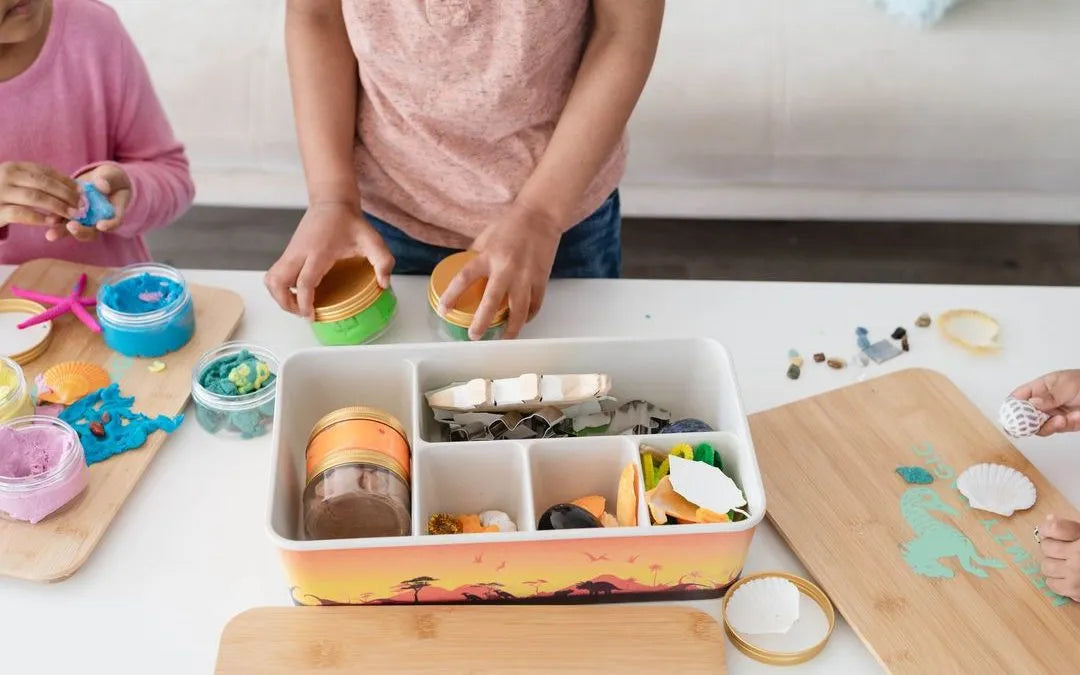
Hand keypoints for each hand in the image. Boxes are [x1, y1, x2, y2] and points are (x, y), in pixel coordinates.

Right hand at [0, 161, 80, 228]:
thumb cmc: (1, 197)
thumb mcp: (15, 183)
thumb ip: (36, 183)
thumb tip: (74, 188)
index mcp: (12, 167)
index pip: (45, 171)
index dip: (66, 181)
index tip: (82, 191)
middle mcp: (4, 176)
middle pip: (43, 183)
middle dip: (66, 194)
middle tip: (82, 205)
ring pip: (34, 197)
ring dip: (57, 206)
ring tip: (72, 214)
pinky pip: (21, 213)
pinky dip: (39, 218)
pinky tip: (52, 223)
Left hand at [49, 164, 132, 242]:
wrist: (100, 179)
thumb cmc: (110, 178)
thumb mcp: (112, 176)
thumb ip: (108, 180)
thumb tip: (102, 185)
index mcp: (112, 213)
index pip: (114, 222)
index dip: (109, 225)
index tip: (101, 225)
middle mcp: (97, 220)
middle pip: (90, 232)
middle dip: (80, 231)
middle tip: (72, 227)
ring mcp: (82, 219)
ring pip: (73, 229)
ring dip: (62, 232)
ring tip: (51, 234)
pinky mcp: (67, 213)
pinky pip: (61, 220)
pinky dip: (54, 220)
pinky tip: (46, 219)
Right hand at [265, 202, 393, 318]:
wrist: (331, 202)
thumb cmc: (349, 222)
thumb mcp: (372, 240)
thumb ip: (383, 261)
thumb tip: (383, 283)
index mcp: (318, 252)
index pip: (304, 282)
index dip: (304, 302)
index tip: (311, 316)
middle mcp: (298, 253)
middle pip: (277, 282)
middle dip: (286, 303)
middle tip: (304, 313)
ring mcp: (290, 252)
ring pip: (271, 279)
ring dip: (279, 296)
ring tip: (298, 305)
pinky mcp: (288, 253)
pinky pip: (275, 274)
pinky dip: (280, 287)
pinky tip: (298, 293)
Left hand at [439, 204, 560, 339]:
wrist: (541, 216)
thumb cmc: (511, 224)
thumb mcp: (486, 237)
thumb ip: (476, 256)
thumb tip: (465, 275)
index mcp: (488, 255)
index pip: (464, 278)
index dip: (452, 295)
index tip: (444, 310)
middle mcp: (506, 268)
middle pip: (492, 302)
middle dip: (481, 322)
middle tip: (474, 336)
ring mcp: (526, 276)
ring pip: (519, 311)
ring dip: (510, 329)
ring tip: (503, 339)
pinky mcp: (541, 280)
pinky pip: (535, 305)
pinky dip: (528, 317)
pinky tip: (521, 323)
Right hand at [1012, 370, 1079, 435]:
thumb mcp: (1066, 385)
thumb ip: (1048, 396)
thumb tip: (1031, 404)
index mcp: (1040, 388)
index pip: (1019, 397)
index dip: (1010, 405)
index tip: (1008, 414)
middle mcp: (1043, 403)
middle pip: (1024, 415)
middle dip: (1024, 421)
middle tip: (1026, 425)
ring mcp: (1052, 414)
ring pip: (1037, 426)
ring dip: (1046, 426)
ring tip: (1059, 420)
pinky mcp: (1063, 425)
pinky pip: (1054, 430)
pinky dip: (1060, 427)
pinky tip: (1070, 419)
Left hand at [1040, 515, 1079, 600]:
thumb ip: (1070, 527)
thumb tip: (1049, 520)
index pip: (1054, 528)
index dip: (1046, 529)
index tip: (1047, 531)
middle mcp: (1079, 554)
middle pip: (1046, 547)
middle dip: (1051, 548)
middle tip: (1061, 551)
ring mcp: (1076, 573)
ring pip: (1046, 566)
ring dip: (1052, 565)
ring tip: (1064, 564)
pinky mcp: (1075, 590)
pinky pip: (1052, 583)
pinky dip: (1056, 581)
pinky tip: (1066, 577)